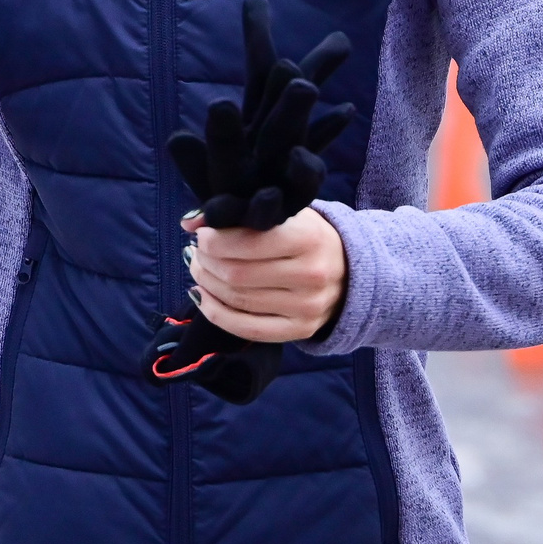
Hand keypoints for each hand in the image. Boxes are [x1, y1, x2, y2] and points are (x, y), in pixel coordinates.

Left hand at [185, 207, 346, 343]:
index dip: (214, 240)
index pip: (248, 243)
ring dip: (207, 283)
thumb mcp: (286, 214)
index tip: (202, 234)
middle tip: (197, 251)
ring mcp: (307, 307)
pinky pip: (247, 328)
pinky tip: (202, 296)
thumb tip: (190, 221)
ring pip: (238, 300)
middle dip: (206, 262)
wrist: (351, 272)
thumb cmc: (308, 237)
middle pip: (237, 274)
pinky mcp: (300, 330)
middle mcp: (311, 274)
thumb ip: (241, 213)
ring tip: (198, 269)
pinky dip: (215, 312)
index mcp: (308, 237)